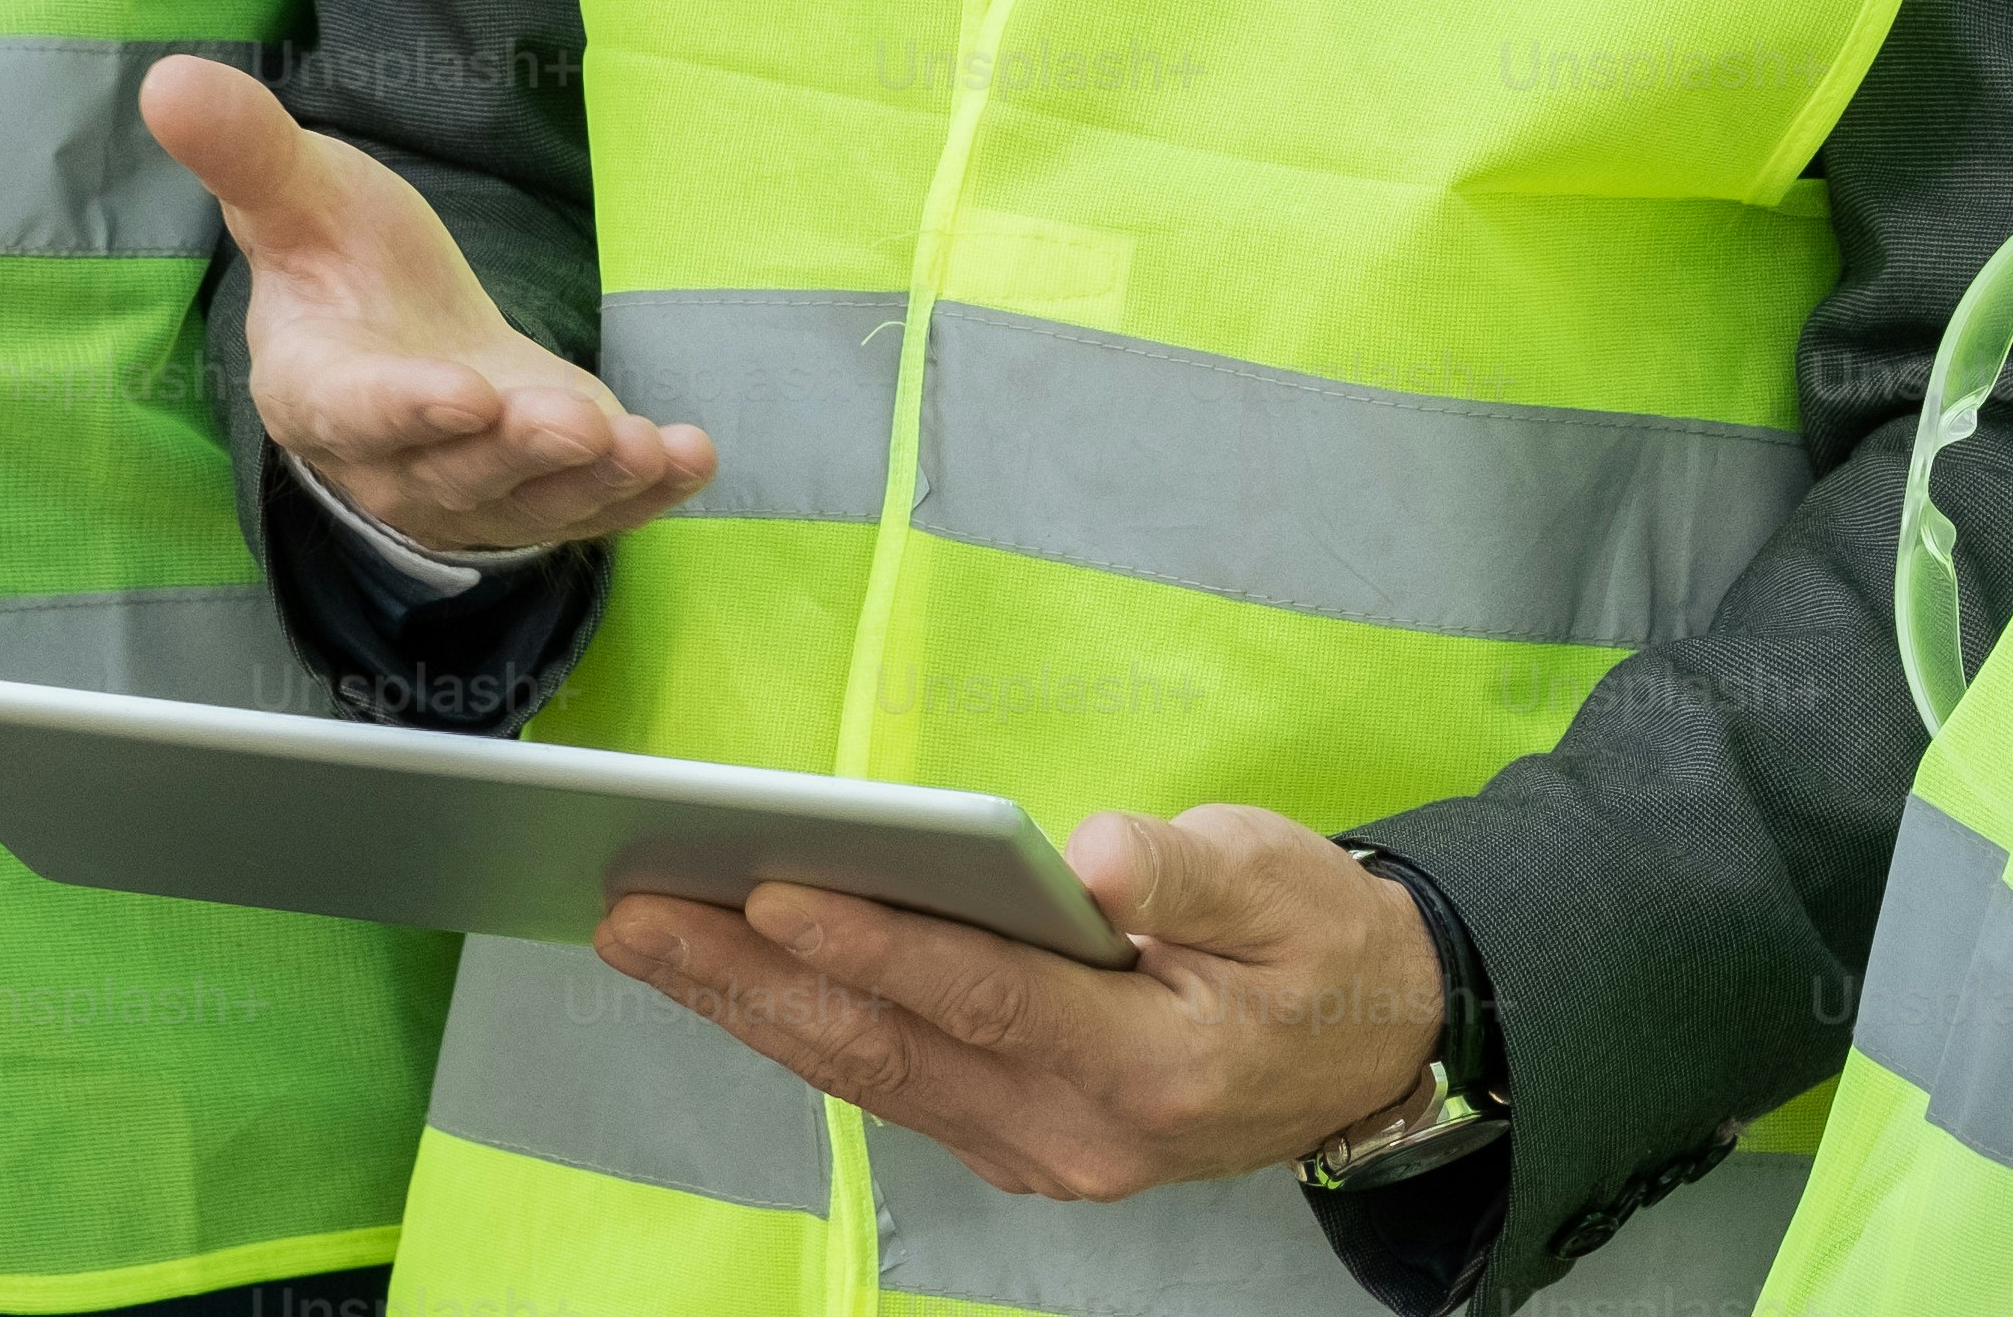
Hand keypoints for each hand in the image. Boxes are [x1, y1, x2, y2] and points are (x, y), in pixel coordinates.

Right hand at [141, 55, 718, 549]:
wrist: (388, 323)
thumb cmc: (335, 257)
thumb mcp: (296, 191)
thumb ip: (245, 149)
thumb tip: (166, 79)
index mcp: (317, 388)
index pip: (357, 410)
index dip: (407, 409)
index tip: (463, 393)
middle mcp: (389, 460)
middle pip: (452, 471)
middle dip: (516, 451)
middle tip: (576, 422)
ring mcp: (467, 487)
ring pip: (524, 501)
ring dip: (588, 482)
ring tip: (645, 446)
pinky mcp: (535, 489)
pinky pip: (587, 509)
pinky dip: (640, 495)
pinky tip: (690, 458)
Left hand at [596, 805, 1443, 1199]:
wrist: (1374, 1056)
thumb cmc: (1326, 947)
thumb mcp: (1288, 883)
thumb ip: (1188, 873)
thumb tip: (1084, 860)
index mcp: (1152, 1065)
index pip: (989, 998)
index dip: (878, 946)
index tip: (774, 890)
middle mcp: (1079, 1133)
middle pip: (890, 1054)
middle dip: (752, 981)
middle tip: (638, 913)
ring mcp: (1039, 1151)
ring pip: (869, 1079)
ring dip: (751, 1008)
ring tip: (646, 933)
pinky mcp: (1015, 1142)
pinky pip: (891, 1088)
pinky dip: (803, 1032)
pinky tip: (731, 975)